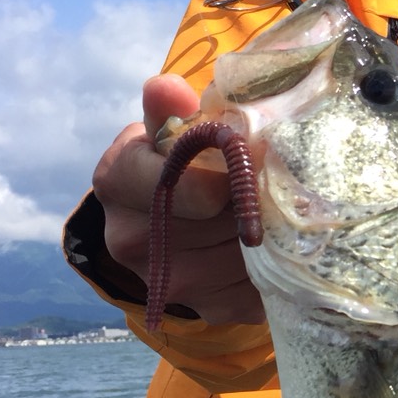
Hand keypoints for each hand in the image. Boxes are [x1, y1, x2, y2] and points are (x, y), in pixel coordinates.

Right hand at [92, 73, 265, 324]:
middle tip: (278, 178)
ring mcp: (169, 282)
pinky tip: (280, 244)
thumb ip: (171, 108)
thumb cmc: (182, 159)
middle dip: (255, 196)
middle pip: (221, 217)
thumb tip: (167, 89)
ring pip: (248, 252)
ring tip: (280, 207)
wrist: (173, 222)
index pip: (172, 177)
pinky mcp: (210, 308)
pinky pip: (263, 287)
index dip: (220, 169)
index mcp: (117, 179)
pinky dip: (281, 265)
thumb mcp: (171, 126)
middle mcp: (130, 239)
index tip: (250, 157)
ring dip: (274, 230)